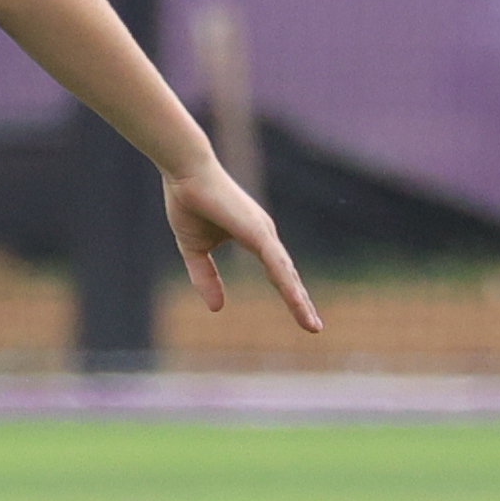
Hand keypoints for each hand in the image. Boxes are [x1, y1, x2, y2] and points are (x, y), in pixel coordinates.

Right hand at [164, 161, 321, 333]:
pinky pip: (276, 265)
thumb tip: (217, 309)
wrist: (185, 173)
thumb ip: (206, 277)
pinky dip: (287, 285)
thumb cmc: (189, 202)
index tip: (300, 312)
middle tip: (314, 327)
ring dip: (299, 301)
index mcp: (255, 238)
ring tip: (311, 325)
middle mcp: (265, 235)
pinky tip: (296, 302)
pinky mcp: (257, 232)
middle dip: (300, 302)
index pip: (277, 272)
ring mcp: (263, 232)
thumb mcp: (194, 250)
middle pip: (287, 276)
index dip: (288, 293)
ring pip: (286, 275)